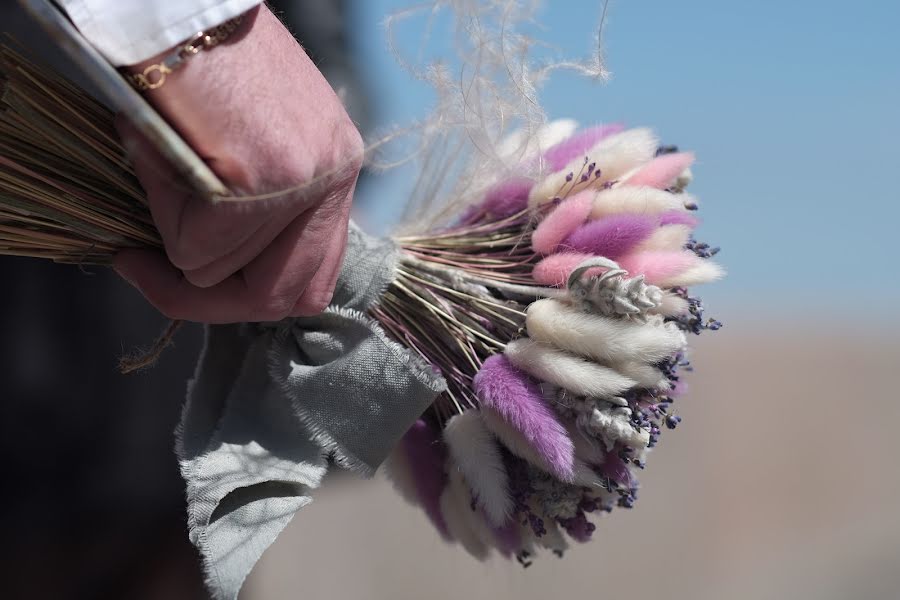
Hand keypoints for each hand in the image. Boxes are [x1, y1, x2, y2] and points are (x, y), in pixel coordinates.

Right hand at [114, 6, 362, 322]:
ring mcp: (303, 181)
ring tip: (160, 166)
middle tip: (150, 268)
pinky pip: (195, 248)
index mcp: (337, 167)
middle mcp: (334, 177)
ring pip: (224, 272)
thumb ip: (259, 211)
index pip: (313, 276)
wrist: (174, 3)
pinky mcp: (259, 182)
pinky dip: (160, 215)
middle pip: (287, 298)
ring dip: (173, 236)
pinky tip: (157, 156)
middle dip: (210, 300)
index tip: (192, 277)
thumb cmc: (199, 62)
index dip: (250, 296)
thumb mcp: (250, 141)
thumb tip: (219, 276)